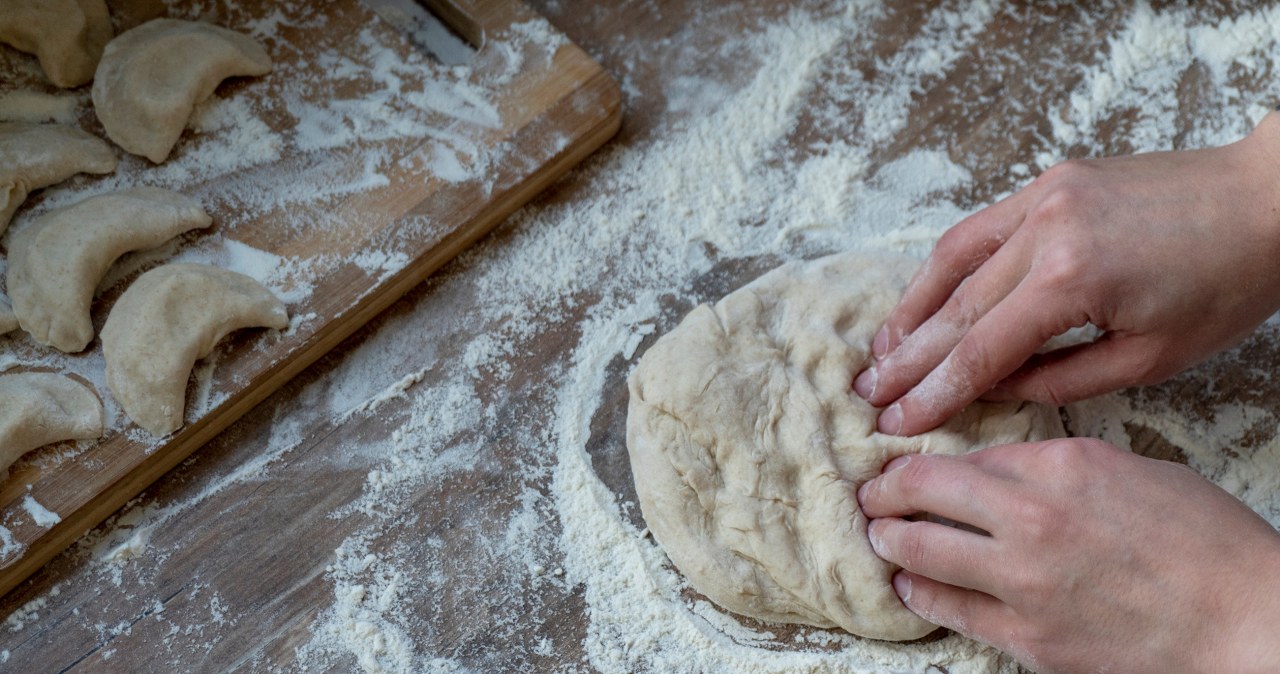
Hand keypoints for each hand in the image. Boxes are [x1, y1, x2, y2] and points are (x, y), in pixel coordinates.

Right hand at [854, 112, 1279, 435]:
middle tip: (868, 395)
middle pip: (955, 308)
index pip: (982, 349)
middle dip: (908, 359)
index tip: (896, 422)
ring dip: (911, 309)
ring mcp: (1042, 198)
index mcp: (1074, 280)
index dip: (934, 392)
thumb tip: (991, 388)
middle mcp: (1045, 231)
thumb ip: (1058, 378)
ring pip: (952, 261)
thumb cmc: (1225, 285)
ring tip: (881, 351)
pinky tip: (923, 296)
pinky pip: (978, 227)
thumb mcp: (1150, 357)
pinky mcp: (1048, 182)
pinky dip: (943, 266)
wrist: (1266, 200)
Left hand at [857, 439, 1279, 673]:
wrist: (1243, 624)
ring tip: (881, 537)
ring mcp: (1022, 581)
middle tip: (871, 495)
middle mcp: (1031, 517)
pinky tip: (909, 584)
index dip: (929, 459)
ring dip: (889, 541)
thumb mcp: (1133, 473)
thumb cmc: (1205, 545)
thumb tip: (1004, 471)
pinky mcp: (1026, 637)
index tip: (909, 465)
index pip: (964, 455)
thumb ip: (1059, 468)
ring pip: (919, 551)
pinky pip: (948, 609)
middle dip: (885, 491)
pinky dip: (919, 593)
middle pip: (922, 491)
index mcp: (1062, 466)